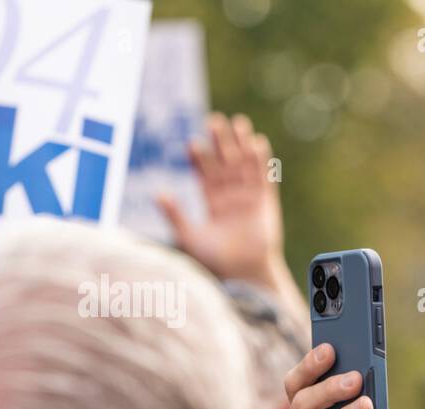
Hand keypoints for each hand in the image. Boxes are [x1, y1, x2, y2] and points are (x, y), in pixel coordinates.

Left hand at [158, 113, 305, 318]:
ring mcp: (249, 198)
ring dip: (242, 145)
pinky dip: (262, 162)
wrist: (245, 273)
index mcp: (213, 203)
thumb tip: (158, 194)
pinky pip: (264, 178)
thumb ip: (175, 215)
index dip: (200, 158)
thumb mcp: (190, 237)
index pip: (205, 175)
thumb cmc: (217, 260)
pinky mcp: (266, 203)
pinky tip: (258, 143)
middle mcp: (231, 197)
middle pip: (225, 164)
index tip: (193, 143)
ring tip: (239, 122)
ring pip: (244, 166)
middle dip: (220, 143)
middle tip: (214, 120)